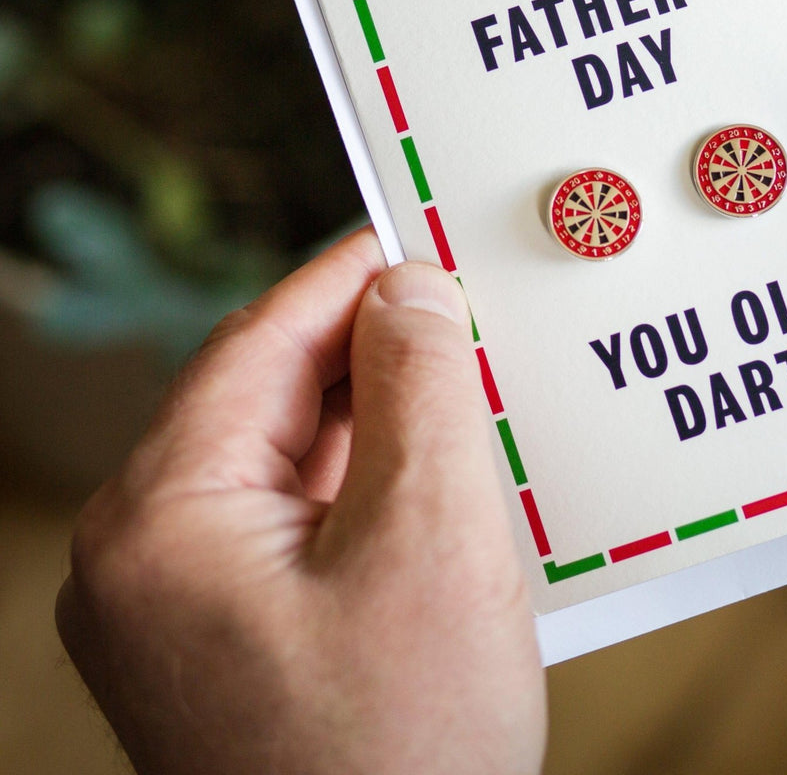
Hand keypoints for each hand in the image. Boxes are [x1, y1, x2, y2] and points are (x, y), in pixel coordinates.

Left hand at [56, 229, 546, 774]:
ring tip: (467, 387)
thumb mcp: (432, 539)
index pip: (259, 344)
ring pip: (289, 457)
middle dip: (372, 350)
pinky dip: (367, 482)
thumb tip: (413, 289)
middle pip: (270, 398)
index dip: (347, 277)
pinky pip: (298, 519)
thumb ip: (422, 387)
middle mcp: (147, 554)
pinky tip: (438, 474)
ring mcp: (182, 602)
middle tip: (465, 312)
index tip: (417, 233)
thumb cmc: (403, 752)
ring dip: (377, 418)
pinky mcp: (229, 634)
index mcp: (163, 520)